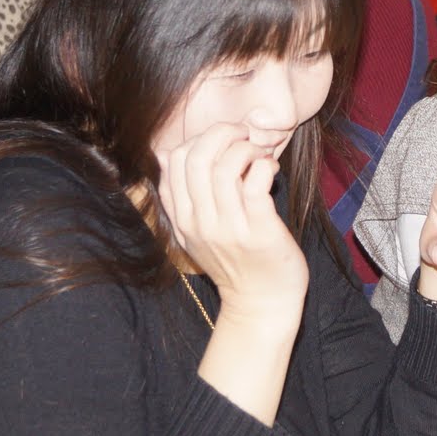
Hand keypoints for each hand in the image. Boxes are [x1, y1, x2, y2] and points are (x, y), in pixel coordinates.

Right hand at [157, 124, 307, 324]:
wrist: (261, 302)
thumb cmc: (234, 260)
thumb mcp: (195, 231)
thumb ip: (180, 195)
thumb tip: (165, 152)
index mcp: (182, 218)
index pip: (174, 160)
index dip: (200, 138)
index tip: (223, 141)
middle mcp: (200, 222)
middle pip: (197, 156)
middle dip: (223, 133)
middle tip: (245, 135)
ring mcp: (229, 227)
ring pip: (226, 165)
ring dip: (247, 148)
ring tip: (260, 154)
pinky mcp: (259, 231)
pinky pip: (256, 183)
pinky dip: (264, 166)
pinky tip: (271, 170)